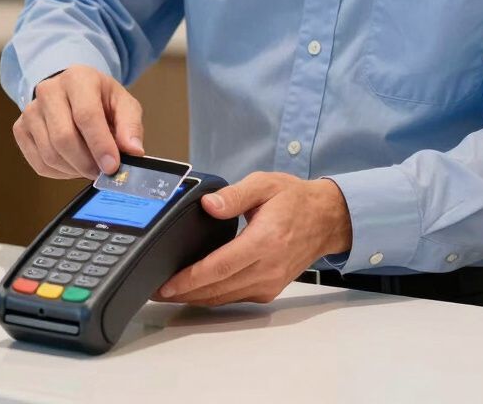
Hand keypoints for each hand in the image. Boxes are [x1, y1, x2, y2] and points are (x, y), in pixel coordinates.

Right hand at [11, 65, 143, 178]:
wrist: (73, 91)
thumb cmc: (100, 98)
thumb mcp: (123, 104)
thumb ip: (131, 125)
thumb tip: (134, 151)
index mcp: (78, 78)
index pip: (86, 115)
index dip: (100, 145)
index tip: (112, 167)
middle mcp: (49, 90)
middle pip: (63, 138)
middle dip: (86, 162)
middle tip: (102, 172)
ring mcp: (31, 110)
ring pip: (50, 154)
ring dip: (74, 169)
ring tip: (90, 165)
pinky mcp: (20, 128)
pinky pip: (39, 163)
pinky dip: (60, 173)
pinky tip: (73, 165)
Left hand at [156, 172, 351, 305]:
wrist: (325, 219)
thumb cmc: (295, 200)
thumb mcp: (264, 184)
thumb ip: (234, 195)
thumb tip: (207, 205)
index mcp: (265, 241)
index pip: (220, 266)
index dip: (190, 278)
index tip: (167, 283)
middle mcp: (268, 268)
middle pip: (218, 288)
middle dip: (184, 292)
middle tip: (156, 290)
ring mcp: (270, 283)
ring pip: (225, 298)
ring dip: (196, 298)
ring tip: (170, 293)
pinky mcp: (269, 289)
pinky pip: (236, 298)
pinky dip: (214, 296)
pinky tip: (197, 290)